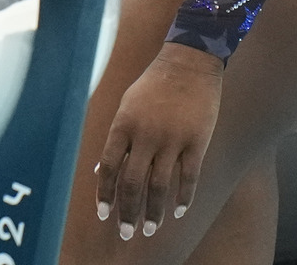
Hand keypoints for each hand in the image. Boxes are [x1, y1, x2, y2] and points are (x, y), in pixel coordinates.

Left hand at [94, 42, 220, 241]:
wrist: (189, 62)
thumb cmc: (153, 85)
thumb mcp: (127, 107)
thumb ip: (116, 140)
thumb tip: (99, 172)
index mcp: (124, 125)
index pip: (108, 168)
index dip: (105, 194)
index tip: (104, 214)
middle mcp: (146, 135)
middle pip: (133, 183)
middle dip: (128, 212)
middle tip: (126, 233)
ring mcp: (173, 139)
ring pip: (160, 186)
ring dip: (154, 211)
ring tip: (151, 228)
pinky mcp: (197, 141)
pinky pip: (189, 177)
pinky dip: (183, 198)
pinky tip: (177, 212)